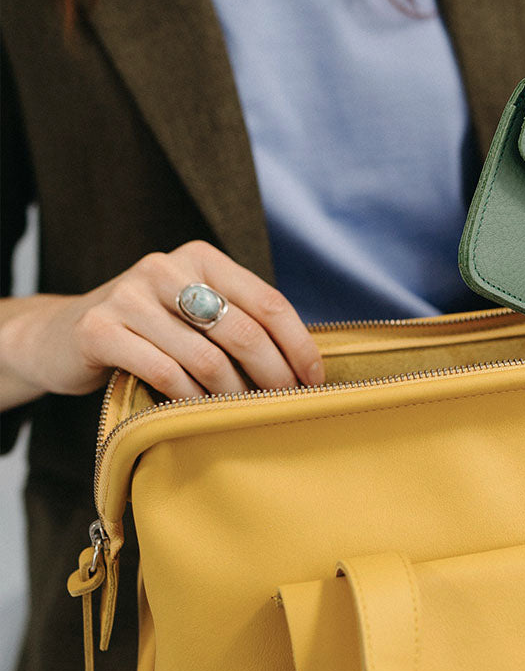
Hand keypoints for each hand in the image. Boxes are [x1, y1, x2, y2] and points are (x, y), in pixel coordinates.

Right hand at [0, 241, 323, 409]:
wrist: (62, 335)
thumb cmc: (151, 333)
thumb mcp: (197, 314)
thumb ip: (241, 322)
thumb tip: (306, 366)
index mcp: (202, 258)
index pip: (269, 302)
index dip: (299, 346)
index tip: (315, 380)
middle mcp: (166, 267)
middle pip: (245, 331)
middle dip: (275, 376)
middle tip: (285, 404)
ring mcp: (129, 296)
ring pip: (208, 358)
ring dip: (234, 395)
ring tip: (244, 413)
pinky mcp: (100, 329)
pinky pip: (166, 374)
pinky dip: (192, 401)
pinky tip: (200, 412)